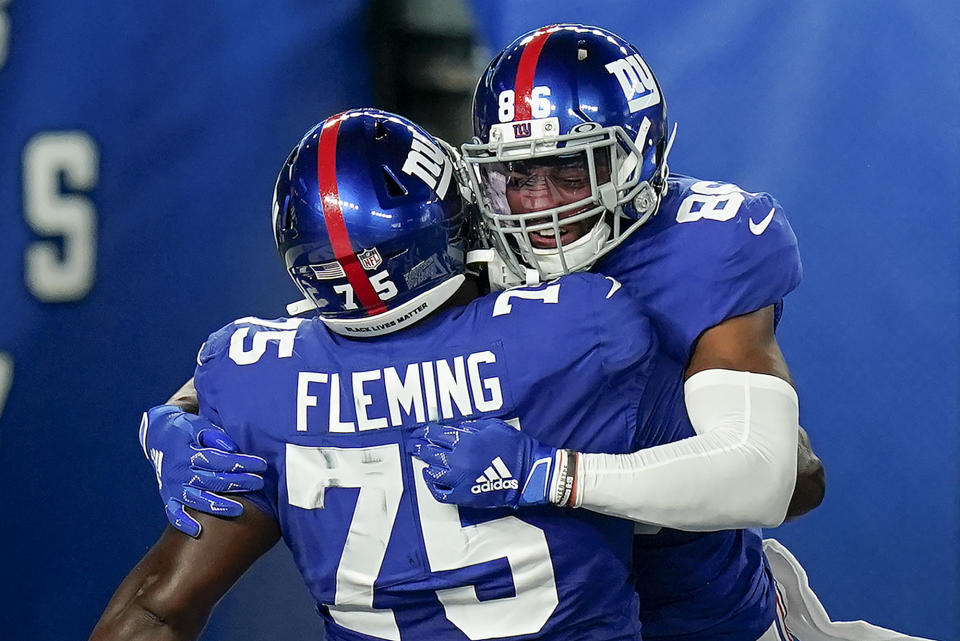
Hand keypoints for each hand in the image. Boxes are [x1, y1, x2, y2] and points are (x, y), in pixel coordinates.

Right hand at [139, 405, 266, 536]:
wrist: (158, 437)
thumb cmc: (185, 430)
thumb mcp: (198, 425)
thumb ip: (214, 435)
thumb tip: (232, 449)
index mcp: (186, 452)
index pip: (218, 460)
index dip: (241, 463)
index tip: (261, 465)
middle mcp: (178, 472)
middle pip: (212, 480)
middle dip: (238, 482)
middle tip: (259, 483)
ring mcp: (172, 486)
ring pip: (196, 499)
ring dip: (218, 506)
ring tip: (239, 509)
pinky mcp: (167, 497)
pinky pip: (173, 513)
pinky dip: (183, 523)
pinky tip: (198, 531)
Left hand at [406, 417, 574, 508]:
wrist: (529, 474)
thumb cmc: (514, 446)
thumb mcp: (494, 426)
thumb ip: (472, 426)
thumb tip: (456, 427)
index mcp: (465, 440)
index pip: (436, 433)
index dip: (424, 431)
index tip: (418, 431)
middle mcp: (457, 459)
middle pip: (429, 451)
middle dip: (417, 446)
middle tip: (411, 444)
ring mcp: (458, 479)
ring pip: (432, 471)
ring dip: (425, 463)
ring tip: (421, 460)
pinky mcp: (463, 496)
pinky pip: (439, 492)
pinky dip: (432, 485)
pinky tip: (430, 477)